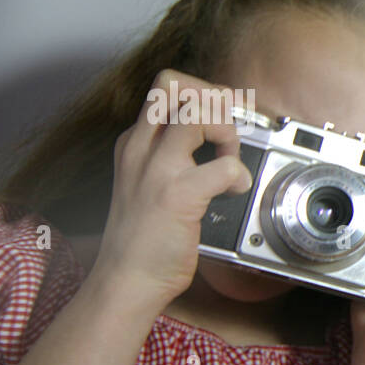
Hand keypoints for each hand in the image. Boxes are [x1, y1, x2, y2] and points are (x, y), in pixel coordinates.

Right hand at [91, 69, 253, 313]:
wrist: (126, 279)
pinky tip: (234, 192)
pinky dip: (238, 177)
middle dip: (213, 101)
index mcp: (134, 144)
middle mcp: (140, 148)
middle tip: (225, 136)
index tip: (219, 120)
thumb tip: (216, 140)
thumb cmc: (142, 240)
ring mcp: (157, 170)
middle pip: (174, 85)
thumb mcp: (148, 184)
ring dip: (227, 134)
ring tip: (229, 164)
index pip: (165, 87)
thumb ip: (173, 158)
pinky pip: (224, 166)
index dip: (202, 94)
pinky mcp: (178, 195)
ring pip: (198, 113)